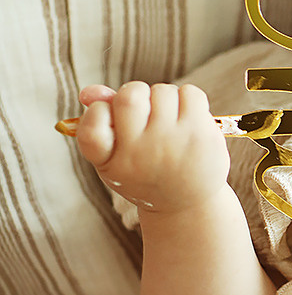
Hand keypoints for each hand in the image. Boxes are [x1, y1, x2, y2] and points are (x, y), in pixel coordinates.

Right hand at [75, 81, 229, 214]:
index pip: (91, 125)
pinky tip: (187, 120)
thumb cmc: (144, 171)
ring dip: (164, 98)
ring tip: (168, 121)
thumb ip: (100, 120)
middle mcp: (140, 154)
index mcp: (111, 162)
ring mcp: (172, 143)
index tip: (112, 121)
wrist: (186, 203)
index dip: (98, 111)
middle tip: (144, 111)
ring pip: (162, 91)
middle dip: (136, 94)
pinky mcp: (200, 136)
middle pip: (129, 96)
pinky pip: (190, 93)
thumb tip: (89, 92)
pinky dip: (188, 99)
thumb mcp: (114, 155)